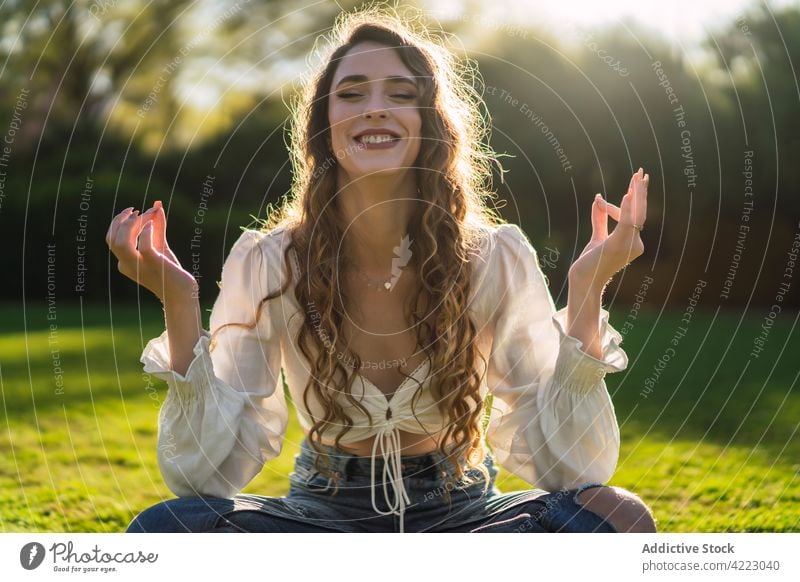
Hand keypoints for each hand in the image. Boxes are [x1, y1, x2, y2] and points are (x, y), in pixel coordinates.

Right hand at [105, 201, 196, 302]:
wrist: (182, 292)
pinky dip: (147, 231)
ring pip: (121, 243)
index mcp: (125, 261)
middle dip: (122, 220)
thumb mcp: (160, 246)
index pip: (111, 238)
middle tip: (137, 211)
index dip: (120, 221)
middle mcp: (127, 265)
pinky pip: (144, 246)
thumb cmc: (170, 271)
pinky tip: (153, 224)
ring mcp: (140, 266)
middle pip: (112, 239)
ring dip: (131, 225)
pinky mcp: (154, 265)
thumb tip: (157, 205)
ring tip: (144, 215)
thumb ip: (157, 226)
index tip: (137, 211)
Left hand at [568, 167, 648, 287]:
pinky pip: (626, 223)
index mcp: (632, 242)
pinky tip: (627, 194)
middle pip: (640, 212)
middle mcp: (635, 244)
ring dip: (637, 193)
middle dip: (641, 191)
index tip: (598, 200)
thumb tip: (597, 198)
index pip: (632, 216)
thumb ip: (600, 219)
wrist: (583, 280)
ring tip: (637, 176)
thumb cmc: (590, 263)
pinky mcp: (618, 245)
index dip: (619, 204)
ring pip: (636, 214)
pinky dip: (627, 208)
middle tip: (642, 172)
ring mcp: (628, 245)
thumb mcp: (596, 236)